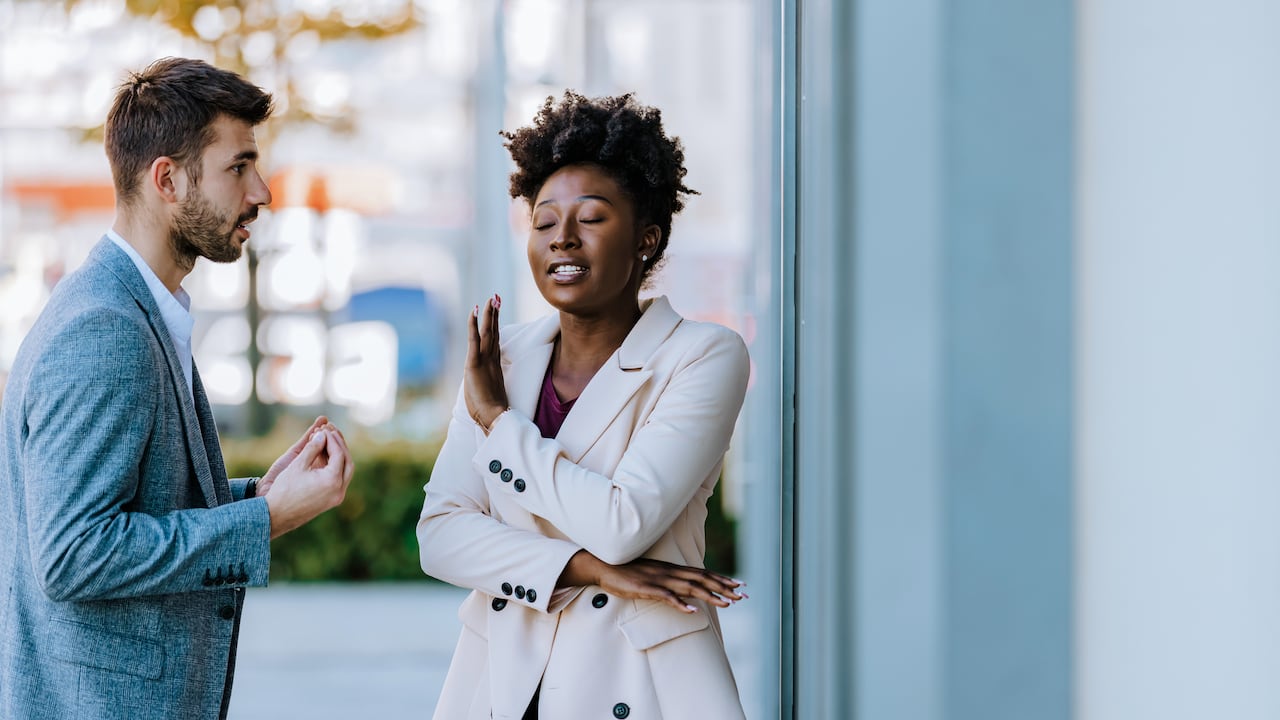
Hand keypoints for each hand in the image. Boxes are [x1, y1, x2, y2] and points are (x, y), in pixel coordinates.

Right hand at [261, 427, 354, 538]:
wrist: (275, 516)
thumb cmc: (284, 490)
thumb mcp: (298, 464)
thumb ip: (313, 447)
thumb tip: (322, 434)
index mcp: (332, 481)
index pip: (339, 454)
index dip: (331, 439)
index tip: (323, 429)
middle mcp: (339, 490)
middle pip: (347, 462)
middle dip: (340, 445)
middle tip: (331, 432)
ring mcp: (337, 498)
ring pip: (346, 471)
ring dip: (339, 455)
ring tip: (328, 441)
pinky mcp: (331, 501)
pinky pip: (339, 480)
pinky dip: (335, 467)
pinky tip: (325, 456)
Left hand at [464, 294, 509, 431]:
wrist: (495, 418)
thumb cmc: (491, 412)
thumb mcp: (487, 394)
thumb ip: (487, 385)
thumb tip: (487, 387)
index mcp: (494, 366)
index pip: (495, 340)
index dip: (496, 325)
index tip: (497, 312)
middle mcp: (491, 360)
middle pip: (494, 332)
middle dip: (495, 314)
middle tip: (497, 298)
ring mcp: (485, 360)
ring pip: (488, 332)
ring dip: (489, 314)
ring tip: (492, 298)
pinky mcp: (475, 363)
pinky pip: (475, 339)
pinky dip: (474, 324)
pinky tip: (476, 310)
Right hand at [560, 551, 746, 612]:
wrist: (604, 566)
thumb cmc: (628, 572)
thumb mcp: (652, 575)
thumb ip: (669, 581)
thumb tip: (685, 591)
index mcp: (672, 569)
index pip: (702, 573)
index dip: (721, 579)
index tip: (739, 585)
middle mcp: (669, 572)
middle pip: (702, 579)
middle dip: (723, 587)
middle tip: (743, 595)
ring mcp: (659, 580)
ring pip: (689, 587)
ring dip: (709, 594)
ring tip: (727, 602)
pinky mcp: (646, 588)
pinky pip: (666, 596)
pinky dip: (680, 603)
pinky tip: (692, 610)